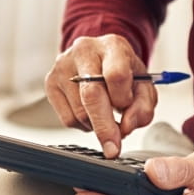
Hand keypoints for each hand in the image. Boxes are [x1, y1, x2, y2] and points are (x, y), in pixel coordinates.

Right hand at [44, 34, 156, 157]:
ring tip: (106, 114)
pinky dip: (83, 125)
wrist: (100, 57)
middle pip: (91, 94)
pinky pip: (68, 119)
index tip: (127, 120)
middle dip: (105, 127)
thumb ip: (143, 106)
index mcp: (112, 46)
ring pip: (79, 112)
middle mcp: (83, 51)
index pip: (116, 75)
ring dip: (96, 125)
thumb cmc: (123, 71)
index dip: (123, 101)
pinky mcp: (50, 83)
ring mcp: (62, 66)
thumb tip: (126, 127)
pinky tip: (91, 113)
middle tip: (113, 148)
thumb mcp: (143, 84)